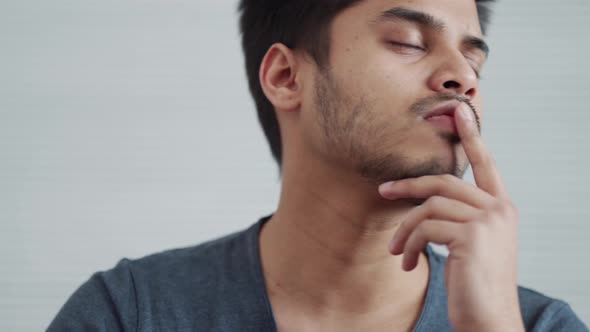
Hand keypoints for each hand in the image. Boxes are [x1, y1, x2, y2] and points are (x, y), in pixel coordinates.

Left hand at [378, 104, 524, 331]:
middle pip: (443, 182)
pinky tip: (407, 263)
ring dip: (405, 230)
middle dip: (408, 186)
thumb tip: (424, 204)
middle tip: (383, 190)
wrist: (488, 320)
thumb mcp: (469, 246)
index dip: (471, 137)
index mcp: (501, 208)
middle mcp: (499, 209)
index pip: (486, 165)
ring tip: (396, 251)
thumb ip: (457, 219)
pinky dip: (409, 244)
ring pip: (428, 207)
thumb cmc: (474, 285)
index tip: (459, 111)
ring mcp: (487, 221)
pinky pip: (424, 227)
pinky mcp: (471, 235)